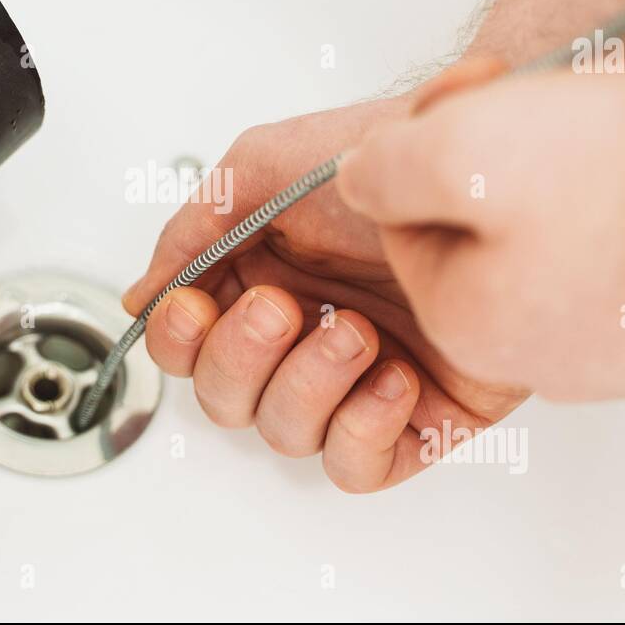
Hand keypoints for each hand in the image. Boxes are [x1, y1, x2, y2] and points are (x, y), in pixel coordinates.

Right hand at [124, 60, 528, 492]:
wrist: (481, 168)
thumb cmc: (383, 157)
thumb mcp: (264, 166)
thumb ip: (192, 230)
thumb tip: (142, 295)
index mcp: (258, 282)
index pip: (187, 348)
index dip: (179, 342)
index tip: (195, 308)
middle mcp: (302, 335)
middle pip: (226, 400)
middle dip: (243, 359)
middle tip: (284, 307)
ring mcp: (356, 379)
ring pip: (285, 435)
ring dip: (309, 385)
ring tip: (357, 331)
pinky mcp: (416, 415)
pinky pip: (357, 466)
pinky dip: (363, 430)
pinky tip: (394, 376)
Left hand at [338, 52, 624, 399]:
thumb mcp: (467, 150)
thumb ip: (387, 170)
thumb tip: (356, 181)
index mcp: (466, 318)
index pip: (401, 213)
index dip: (432, 132)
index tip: (480, 88)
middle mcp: (532, 345)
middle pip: (476, 220)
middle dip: (500, 146)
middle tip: (555, 100)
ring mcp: (611, 338)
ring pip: (549, 222)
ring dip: (566, 158)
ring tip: (620, 121)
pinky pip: (619, 238)